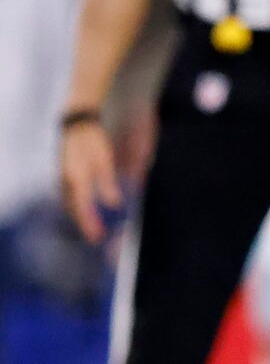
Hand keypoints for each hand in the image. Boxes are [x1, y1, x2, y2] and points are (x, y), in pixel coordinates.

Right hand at [59, 118, 120, 245]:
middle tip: (96, 238)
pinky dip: (77, 207)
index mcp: (76, 178)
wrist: (77, 125)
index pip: (82, 207)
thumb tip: (114, 204)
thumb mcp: (103, 160)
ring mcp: (62, 179)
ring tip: (92, 228)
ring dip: (80, 217)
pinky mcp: (63, 177)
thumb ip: (107, 183)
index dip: (90, 224)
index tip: (97, 237)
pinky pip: (69, 197)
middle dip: (84, 224)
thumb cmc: (93, 141)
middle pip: (74, 210)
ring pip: (70, 204)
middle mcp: (66, 182)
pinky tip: (86, 211)